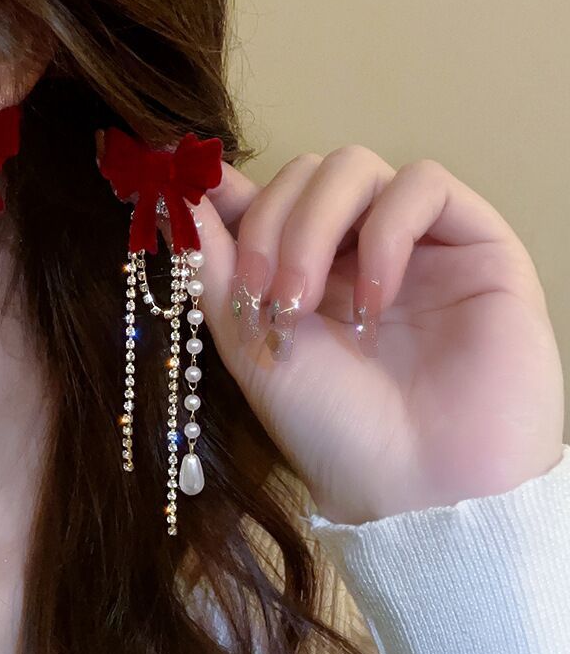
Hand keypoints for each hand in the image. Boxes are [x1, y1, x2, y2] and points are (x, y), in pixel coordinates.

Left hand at [193, 145, 564, 524]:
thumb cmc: (330, 426)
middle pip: (304, 174)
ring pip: (354, 167)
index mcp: (304, 269)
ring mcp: (414, 242)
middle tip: (262, 296)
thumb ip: (214, 267)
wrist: (416, 486)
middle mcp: (355, 248)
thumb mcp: (248, 345)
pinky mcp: (475, 242)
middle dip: (269, 226)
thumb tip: (178, 197)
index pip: (265, 196)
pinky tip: (374, 297)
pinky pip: (424, 186)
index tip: (185, 185)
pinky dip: (385, 231)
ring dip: (314, 226)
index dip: (225, 188)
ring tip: (305, 303)